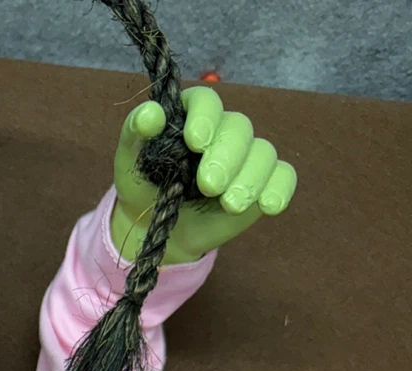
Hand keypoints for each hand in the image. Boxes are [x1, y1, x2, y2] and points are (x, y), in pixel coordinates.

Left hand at [111, 86, 297, 264]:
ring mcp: (246, 156)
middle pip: (239, 129)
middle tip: (208, 185)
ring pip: (263, 153)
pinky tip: (268, 206)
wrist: (160, 228)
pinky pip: (283, 177)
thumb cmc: (144, 189)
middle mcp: (224, 130)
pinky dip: (279, 189)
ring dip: (250, 178)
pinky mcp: (263, 181)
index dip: (204, 118)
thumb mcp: (129, 164)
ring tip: (230, 204)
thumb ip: (134, 135)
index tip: (195, 142)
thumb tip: (151, 114)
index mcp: (192, 116)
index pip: (206, 102)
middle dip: (226, 157)